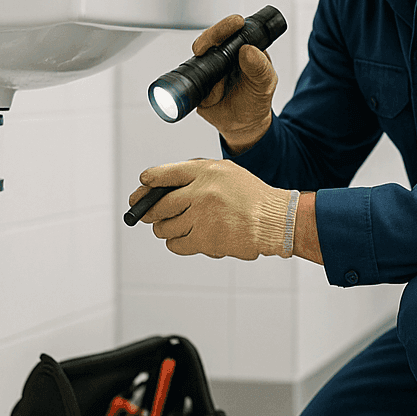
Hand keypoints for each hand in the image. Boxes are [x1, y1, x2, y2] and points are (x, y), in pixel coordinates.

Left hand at [130, 159, 293, 259]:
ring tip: (177, 227)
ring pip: (164, 227)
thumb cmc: (251, 198)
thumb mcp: (226, 173)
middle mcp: (201, 191)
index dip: (150, 180)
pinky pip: (176, 244)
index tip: (142, 185)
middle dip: (148, 212)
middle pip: (159, 204)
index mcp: (206, 171)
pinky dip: (178, 243)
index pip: (167, 173)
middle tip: (146, 215)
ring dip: (165, 229)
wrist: (274, 221)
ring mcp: (201, 216)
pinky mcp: (204, 239)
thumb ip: (197, 176)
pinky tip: (188, 238)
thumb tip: (162, 187)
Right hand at [192, 14, 276, 152]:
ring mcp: (209, 68)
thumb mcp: (265, 83)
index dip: (229, 25)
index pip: (233, 30)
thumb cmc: (256, 100)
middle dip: (207, 40)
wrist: (244, 126)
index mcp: (242, 49)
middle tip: (206, 48)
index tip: (235, 23)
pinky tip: (215, 96)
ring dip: (205, 67)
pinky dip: (204, 90)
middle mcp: (223, 55)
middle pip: (209, 39)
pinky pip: (194, 82)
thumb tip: (248, 50)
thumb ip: (260, 67)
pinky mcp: (199, 84)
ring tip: (221, 84)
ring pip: (197, 59)